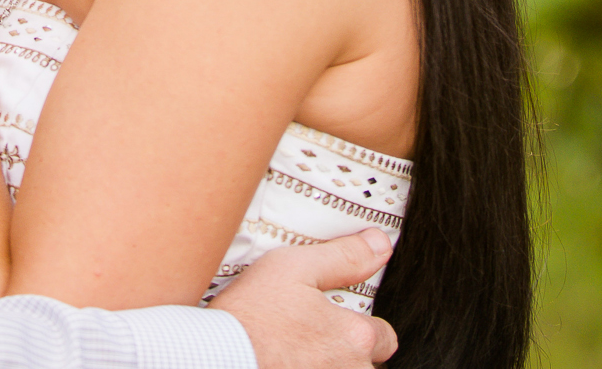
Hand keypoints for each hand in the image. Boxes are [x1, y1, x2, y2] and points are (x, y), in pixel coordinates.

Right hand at [212, 233, 398, 367]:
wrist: (216, 357)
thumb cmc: (249, 317)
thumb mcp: (291, 268)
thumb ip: (343, 257)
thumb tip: (379, 244)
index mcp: (355, 337)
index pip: (384, 337)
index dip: (361, 327)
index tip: (333, 324)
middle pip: (367, 364)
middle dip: (346, 354)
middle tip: (309, 341)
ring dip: (329, 366)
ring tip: (295, 355)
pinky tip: (285, 363)